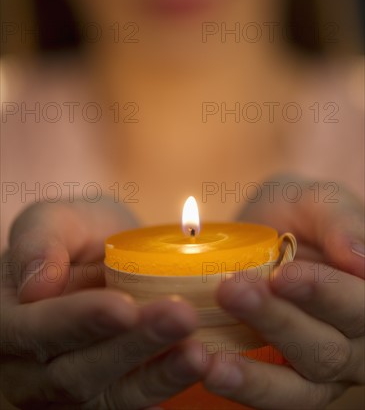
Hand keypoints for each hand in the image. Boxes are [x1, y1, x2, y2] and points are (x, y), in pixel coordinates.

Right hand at [1, 199, 206, 408]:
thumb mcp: (51, 219)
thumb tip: (35, 287)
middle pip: (75, 372)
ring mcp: (66, 392)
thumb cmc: (71, 234)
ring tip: (198, 349)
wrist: (98, 253)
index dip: (78, 321)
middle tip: (181, 315)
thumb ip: (39, 242)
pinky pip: (134, 399)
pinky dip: (167, 382)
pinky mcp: (105, 396)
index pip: (35, 329)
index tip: (124, 306)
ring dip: (157, 373)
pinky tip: (202, 360)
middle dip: (132, 345)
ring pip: (110, 394)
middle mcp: (27, 370)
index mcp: (6, 321)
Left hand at [204, 175, 364, 408]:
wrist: (270, 224)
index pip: (360, 305)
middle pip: (329, 348)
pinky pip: (272, 396)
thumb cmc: (301, 210)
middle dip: (277, 322)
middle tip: (230, 292)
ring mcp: (323, 366)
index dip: (324, 293)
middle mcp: (357, 340)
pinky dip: (242, 388)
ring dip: (256, 372)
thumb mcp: (318, 200)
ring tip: (212, 356)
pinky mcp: (287, 378)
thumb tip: (361, 262)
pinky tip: (208, 369)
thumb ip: (339, 222)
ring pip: (302, 383)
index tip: (281, 274)